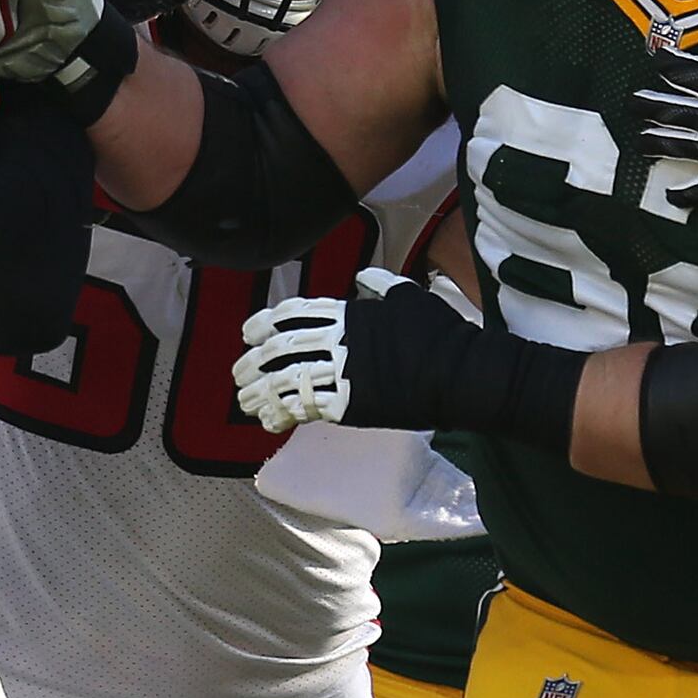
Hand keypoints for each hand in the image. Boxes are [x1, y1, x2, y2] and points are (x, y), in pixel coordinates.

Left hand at [237, 269, 534, 437]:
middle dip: (254, 360)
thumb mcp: (409, 296)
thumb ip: (380, 286)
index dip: (266, 322)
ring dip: (261, 391)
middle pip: (282, 347)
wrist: (458, 374)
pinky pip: (305, 408)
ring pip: (286, 379)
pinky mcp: (348, 404)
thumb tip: (362, 277)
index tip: (249, 333)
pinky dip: (283, 414)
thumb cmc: (439, 334)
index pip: (295, 313)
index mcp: (348, 313)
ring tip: (246, 402)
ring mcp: (342, 372)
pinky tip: (270, 421)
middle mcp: (338, 340)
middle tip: (239, 373)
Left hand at [622, 0, 697, 213]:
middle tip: (632, 102)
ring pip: (675, 146)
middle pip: (670, 109)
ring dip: (654, 143)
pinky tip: (670, 196)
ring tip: (639, 142)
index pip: (686, 70)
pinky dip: (683, 196)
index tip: (655, 58)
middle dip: (647, 105)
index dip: (667, 63)